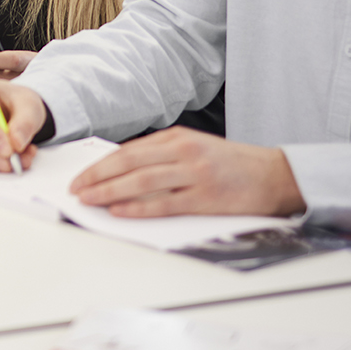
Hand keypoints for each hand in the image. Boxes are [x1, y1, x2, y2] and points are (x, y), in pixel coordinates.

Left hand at [68, 128, 304, 217]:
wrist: (275, 175)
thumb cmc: (232, 164)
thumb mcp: (195, 148)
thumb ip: (163, 156)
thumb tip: (123, 171)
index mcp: (177, 138)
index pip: (128, 151)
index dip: (100, 165)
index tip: (80, 177)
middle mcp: (183, 152)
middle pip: (129, 163)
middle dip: (97, 177)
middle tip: (76, 189)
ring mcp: (195, 174)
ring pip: (142, 182)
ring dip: (110, 191)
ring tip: (89, 200)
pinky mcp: (206, 197)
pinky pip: (165, 204)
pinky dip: (139, 208)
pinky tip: (119, 211)